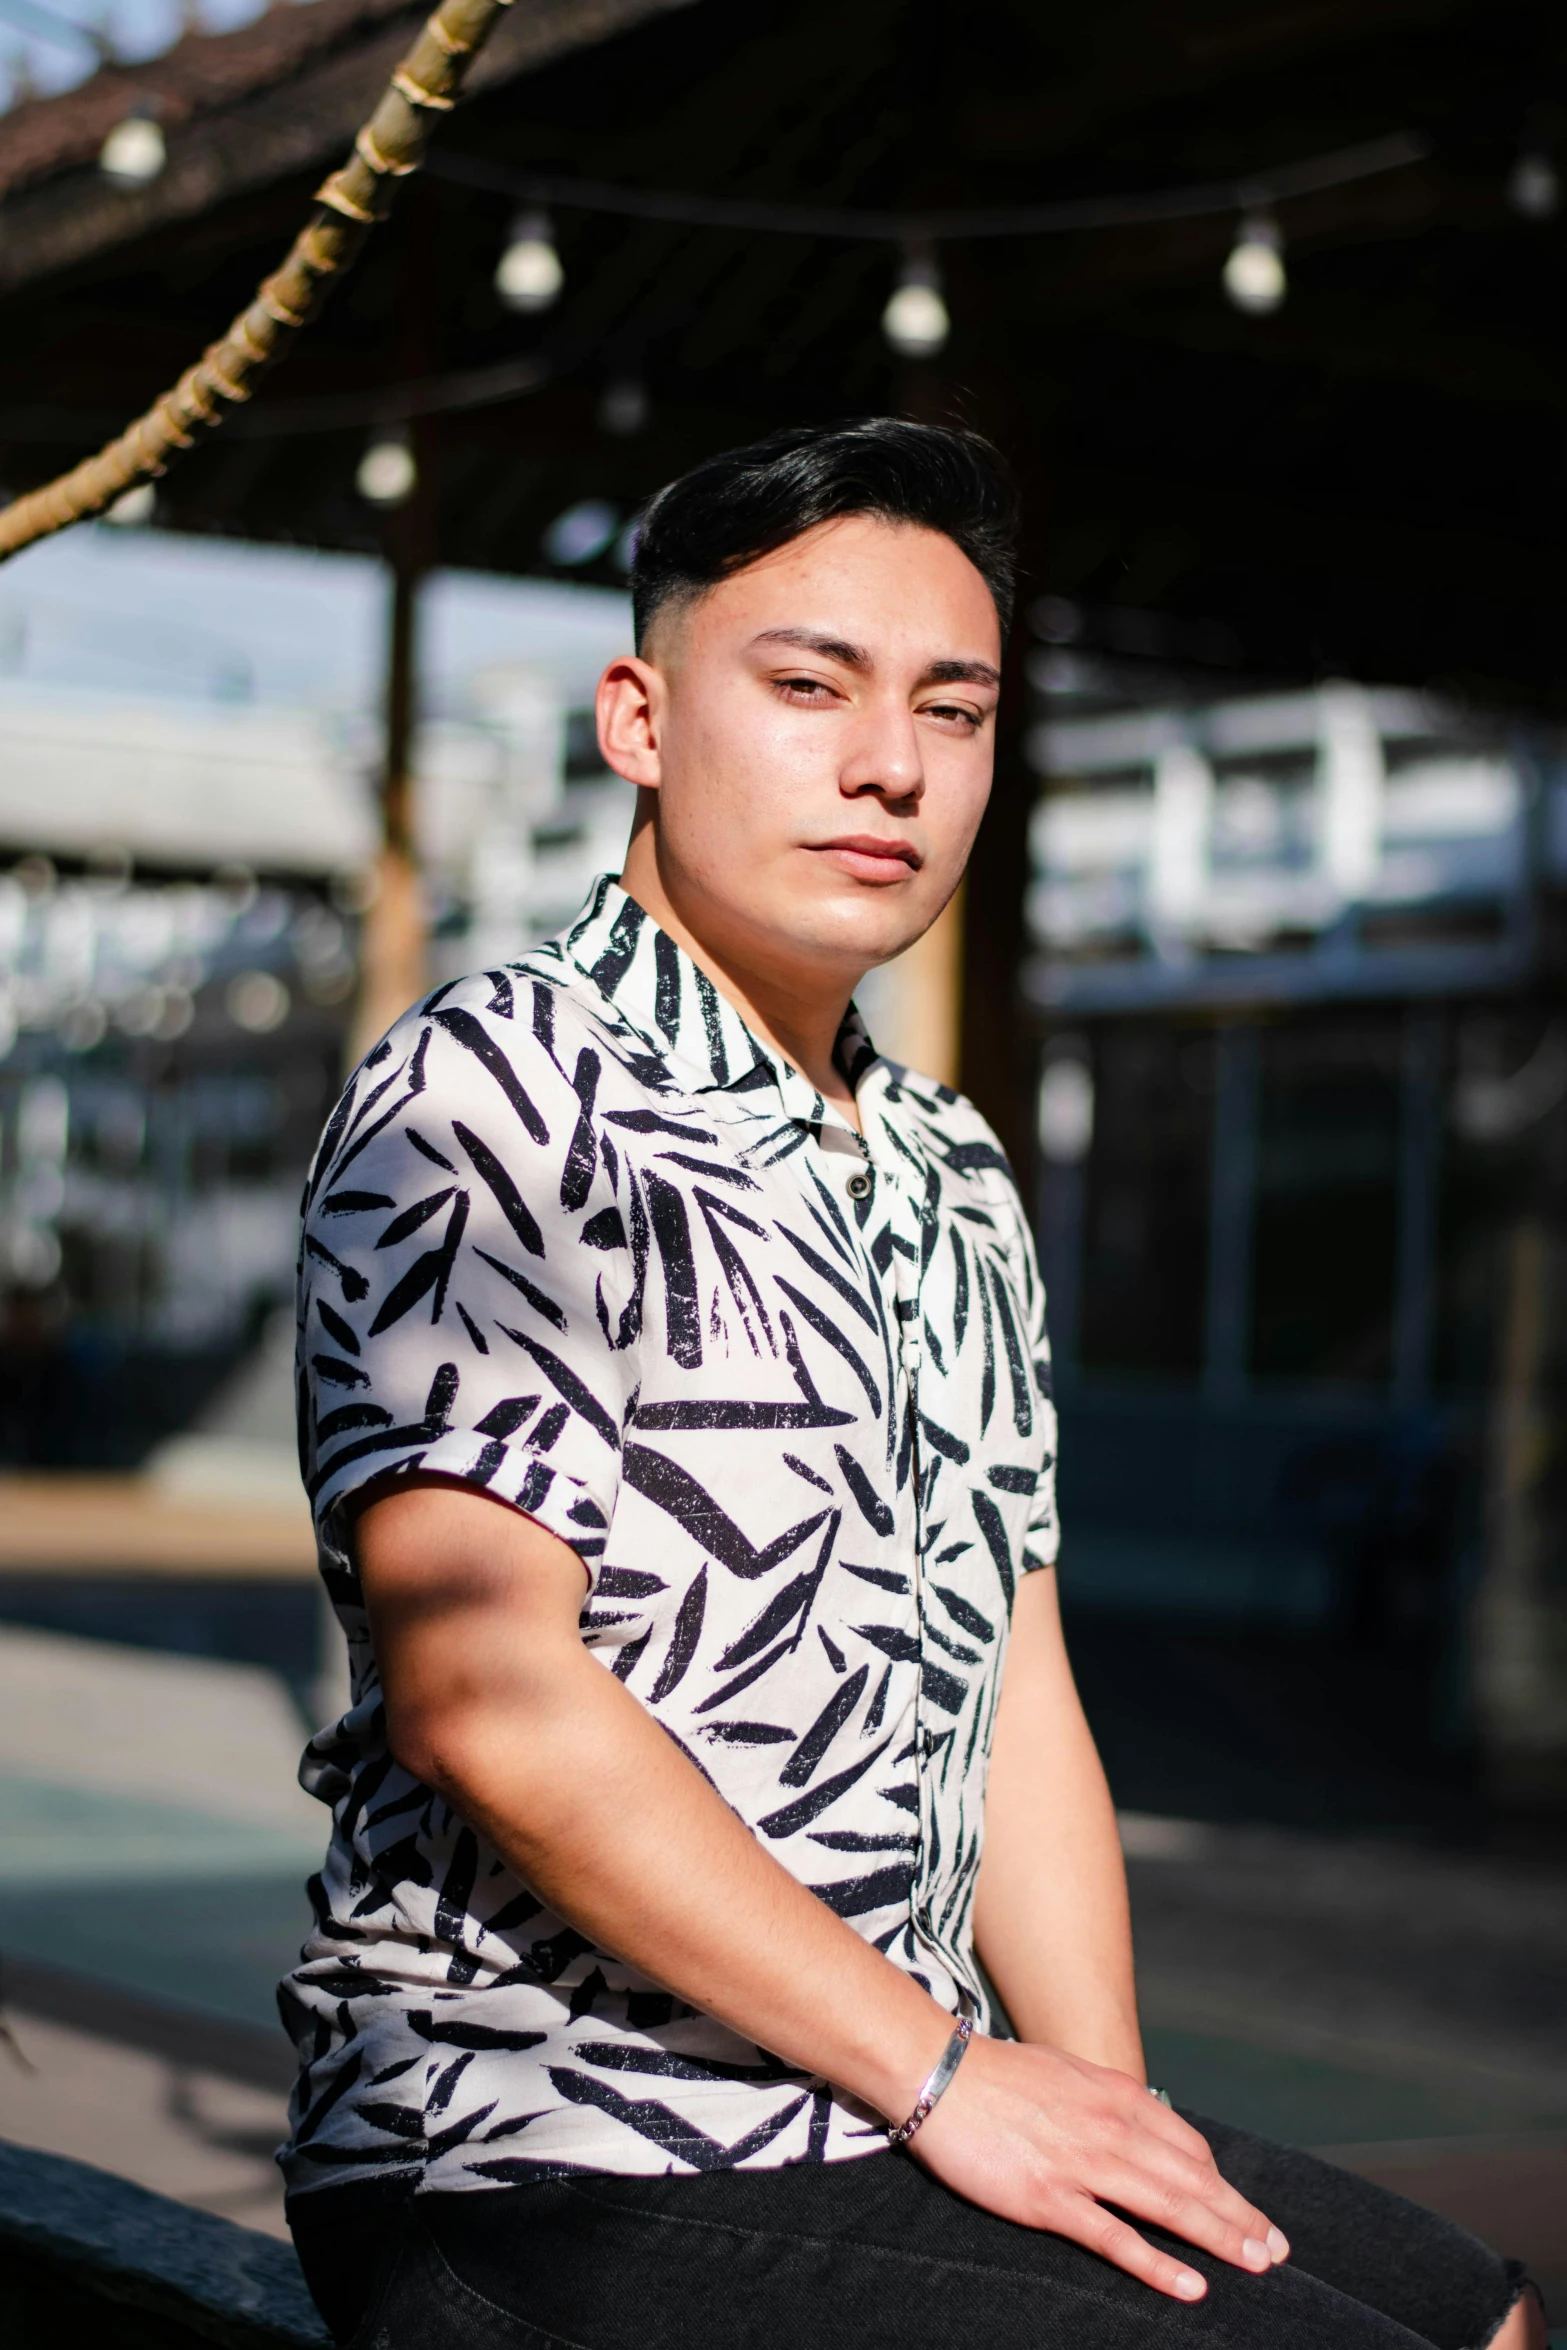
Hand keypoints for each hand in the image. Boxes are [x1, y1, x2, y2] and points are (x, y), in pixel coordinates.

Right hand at [909, 2035, 1289, 2301]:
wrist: (940, 2073)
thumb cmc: (999, 2074)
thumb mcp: (1068, 2072)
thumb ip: (1107, 2100)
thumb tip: (1140, 2124)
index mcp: (1116, 2095)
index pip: (1188, 2146)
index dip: (1222, 2182)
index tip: (1245, 2212)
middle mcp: (1111, 2127)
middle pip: (1192, 2179)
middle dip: (1240, 2217)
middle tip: (1277, 2250)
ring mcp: (1083, 2164)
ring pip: (1169, 2206)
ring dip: (1220, 2238)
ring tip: (1256, 2266)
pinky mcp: (1050, 2199)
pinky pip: (1115, 2238)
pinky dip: (1158, 2265)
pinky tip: (1190, 2286)